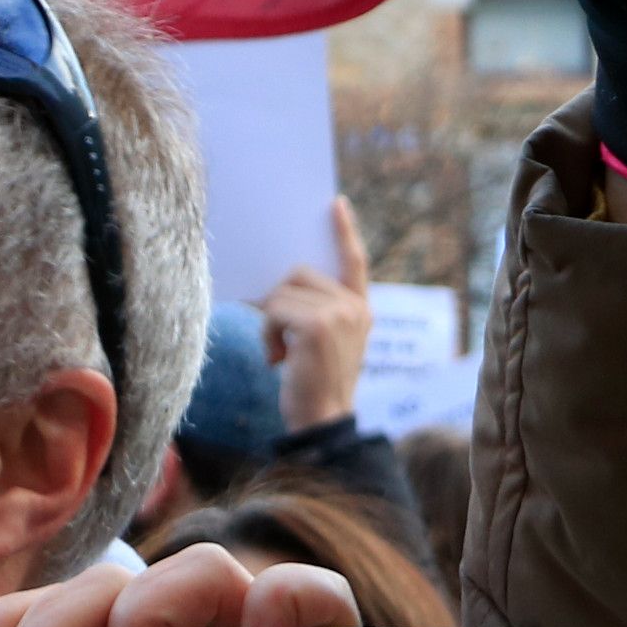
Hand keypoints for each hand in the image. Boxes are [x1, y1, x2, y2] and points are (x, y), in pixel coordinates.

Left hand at [260, 200, 375, 432]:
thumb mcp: (320, 343)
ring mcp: (339, 313)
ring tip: (279, 352)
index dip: (344, 232)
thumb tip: (277, 285)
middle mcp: (355, 307)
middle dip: (279, 300)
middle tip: (275, 334)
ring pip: (283, 290)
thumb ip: (314, 311)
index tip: (335, 204)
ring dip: (270, 321)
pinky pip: (275, 309)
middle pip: (300, 273)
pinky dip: (267, 333)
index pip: (354, 261)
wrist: (322, 422)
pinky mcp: (318, 324)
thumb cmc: (314, 385)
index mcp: (360, 309)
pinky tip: (277, 360)